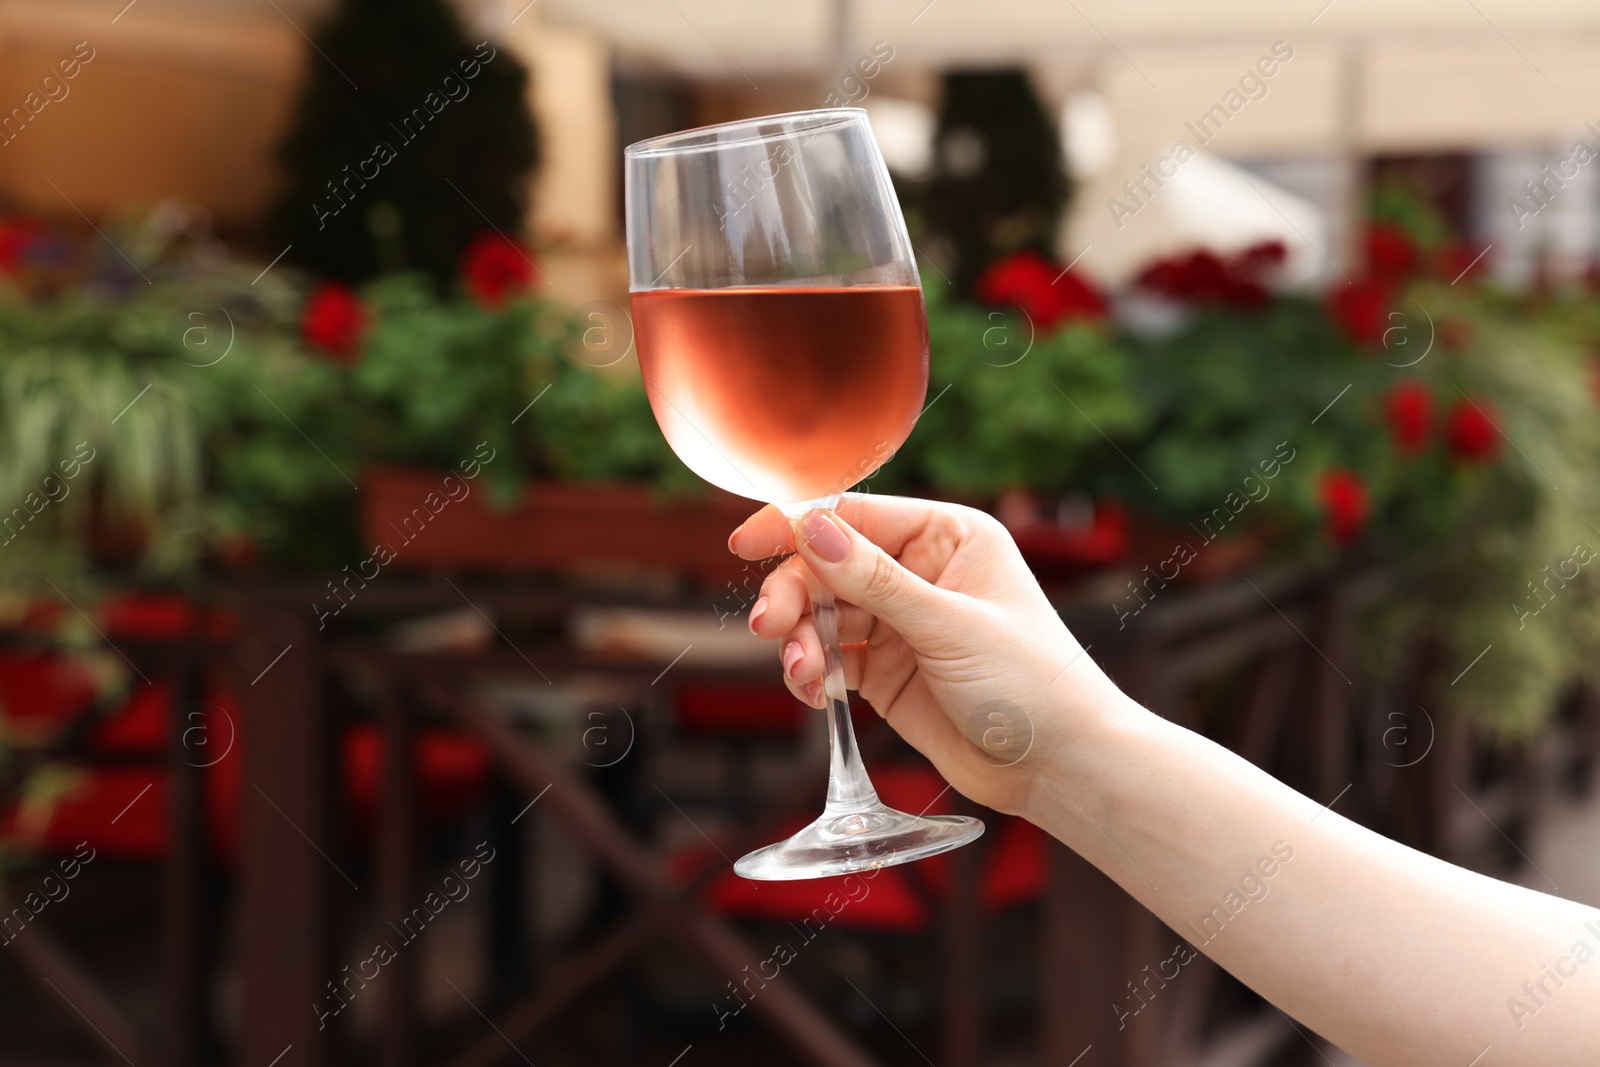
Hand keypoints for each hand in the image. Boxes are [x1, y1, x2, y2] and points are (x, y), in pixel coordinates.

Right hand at [730, 494, 1125, 814]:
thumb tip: (810, 528)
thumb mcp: (949, 625)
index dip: (796, 524)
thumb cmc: (1031, 683)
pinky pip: (831, 657)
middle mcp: (920, 570)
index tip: (746, 543)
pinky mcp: (888, 670)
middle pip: (827, 565)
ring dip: (802, 641)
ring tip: (805, 676)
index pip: (855, 514)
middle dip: (794, 595)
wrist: (1059, 766)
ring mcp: (902, 621)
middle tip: (769, 628)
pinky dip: (813, 672)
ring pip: (822, 614)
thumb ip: (873, 580)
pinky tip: (815, 693)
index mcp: (948, 535)